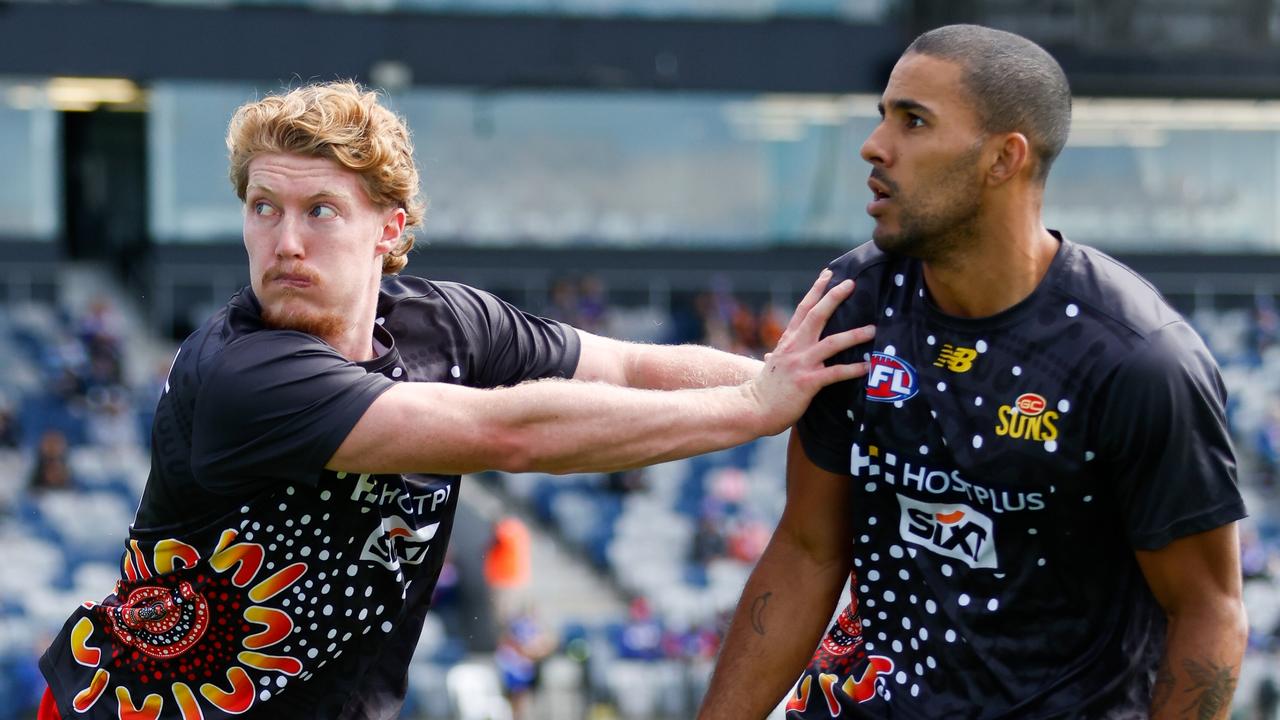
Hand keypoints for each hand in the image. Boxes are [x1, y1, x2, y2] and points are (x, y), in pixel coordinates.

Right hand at [746, 269, 873, 435]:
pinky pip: (835, 373)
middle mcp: (795, 347)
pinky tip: (867, 366)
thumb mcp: (770, 367)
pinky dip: (853, 369)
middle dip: (834, 297)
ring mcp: (801, 363)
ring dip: (854, 335)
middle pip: (816, 315)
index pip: (803, 309)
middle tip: (851, 284)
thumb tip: (769, 355)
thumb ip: (776, 357)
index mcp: (788, 341)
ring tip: (872, 329)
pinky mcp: (807, 382)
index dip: (816, 290)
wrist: (753, 408)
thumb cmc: (764, 390)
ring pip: (831, 342)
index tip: (829, 273)